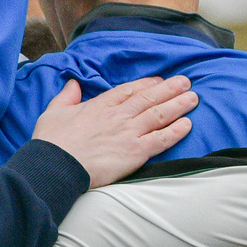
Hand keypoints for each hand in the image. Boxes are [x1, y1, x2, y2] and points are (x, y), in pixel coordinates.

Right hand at [33, 76, 194, 186]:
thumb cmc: (52, 141)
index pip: (129, 90)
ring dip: (178, 105)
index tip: (160, 81)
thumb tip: (73, 83)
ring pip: (159, 115)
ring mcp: (129, 133)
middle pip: (149, 98)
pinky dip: (176, 131)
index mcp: (101, 105)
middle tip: (186, 82)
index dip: (147, 84)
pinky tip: (188, 124)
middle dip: (170, 89)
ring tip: (193, 98)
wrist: (57, 165)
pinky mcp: (135, 152)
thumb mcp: (54, 112)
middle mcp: (119, 116)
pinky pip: (161, 139)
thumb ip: (66, 96)